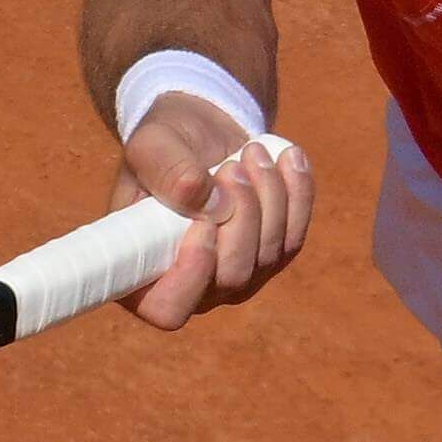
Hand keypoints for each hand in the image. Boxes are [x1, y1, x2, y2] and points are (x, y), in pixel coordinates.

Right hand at [114, 95, 313, 327]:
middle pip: (232, 278)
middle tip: (232, 168)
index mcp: (144, 273)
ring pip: (267, 255)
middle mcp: (193, 287)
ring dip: (268, 197)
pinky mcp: (270, 257)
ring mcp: (236, 277)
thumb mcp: (151, 146)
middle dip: (241, 217)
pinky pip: (294, 237)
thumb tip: (211, 205)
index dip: (191, 275)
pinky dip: (297, 195)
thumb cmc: (163, 145)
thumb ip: (168, 172)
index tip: (203, 224)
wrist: (199, 132)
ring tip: (252, 152)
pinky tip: (290, 158)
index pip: (168, 309)